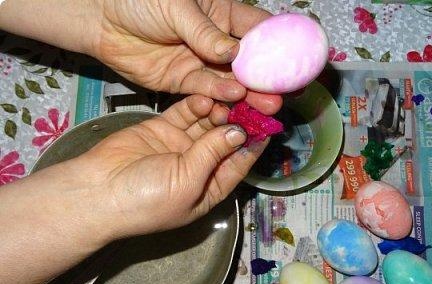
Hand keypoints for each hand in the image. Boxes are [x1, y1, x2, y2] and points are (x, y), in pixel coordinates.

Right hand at [79, 95, 266, 235]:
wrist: (99, 190)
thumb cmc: (147, 198)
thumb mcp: (188, 180)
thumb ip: (213, 153)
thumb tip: (240, 132)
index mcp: (210, 187)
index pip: (239, 163)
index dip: (253, 145)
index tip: (270, 125)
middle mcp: (199, 166)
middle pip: (225, 139)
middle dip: (239, 122)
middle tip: (252, 101)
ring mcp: (181, 145)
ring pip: (207, 123)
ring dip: (220, 110)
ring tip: (230, 96)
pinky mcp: (163, 128)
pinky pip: (185, 113)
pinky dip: (196, 105)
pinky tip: (206, 97)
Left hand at [92, 0, 281, 114]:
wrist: (100, 19)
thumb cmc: (139, 0)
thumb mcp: (177, 8)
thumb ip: (205, 32)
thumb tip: (233, 52)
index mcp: (222, 15)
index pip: (257, 31)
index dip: (277, 47)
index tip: (294, 64)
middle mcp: (215, 42)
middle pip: (247, 63)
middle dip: (264, 80)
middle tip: (280, 96)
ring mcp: (199, 62)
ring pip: (229, 81)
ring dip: (246, 94)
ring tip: (264, 106)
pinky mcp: (182, 81)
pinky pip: (204, 90)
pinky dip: (217, 95)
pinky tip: (231, 98)